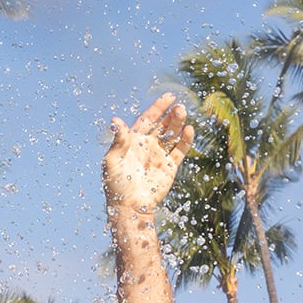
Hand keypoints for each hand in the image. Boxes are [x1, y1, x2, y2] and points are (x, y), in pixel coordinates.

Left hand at [102, 94, 194, 212]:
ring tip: (183, 113)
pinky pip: (180, 150)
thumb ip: (118, 141)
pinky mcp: (170, 167)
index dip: (158, 108)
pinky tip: (190, 130)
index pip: (148, 119)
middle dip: (170, 115)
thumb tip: (115, 120)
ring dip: (178, 124)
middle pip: (162, 125)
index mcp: (133, 141)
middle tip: (179, 107)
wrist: (130, 206)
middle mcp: (148, 145)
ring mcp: (160, 155)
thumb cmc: (116, 184)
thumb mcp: (112, 160)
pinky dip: (186, 140)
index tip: (169, 97)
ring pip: (172, 135)